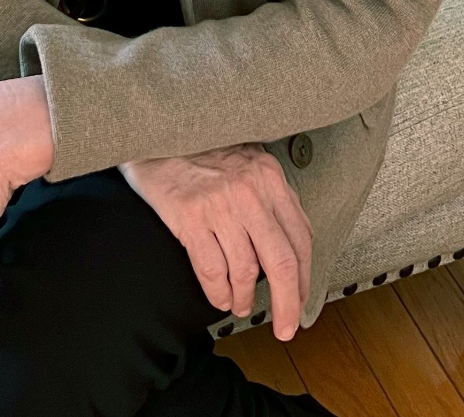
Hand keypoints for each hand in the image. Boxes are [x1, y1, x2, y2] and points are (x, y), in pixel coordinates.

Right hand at [119, 144, 312, 340]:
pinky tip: (219, 296)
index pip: (300, 240)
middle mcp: (249, 190)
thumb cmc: (203, 153)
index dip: (305, 280)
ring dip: (243, 299)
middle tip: (285, 327)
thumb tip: (294, 248)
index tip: (302, 303)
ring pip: (244, 271)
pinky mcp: (190, 217)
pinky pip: (211, 271)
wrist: (158, 136)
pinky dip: (218, 293)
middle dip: (287, 304)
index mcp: (269, 177)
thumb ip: (273, 200)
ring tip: (239, 304)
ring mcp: (219, 204)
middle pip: (281, 262)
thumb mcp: (249, 165)